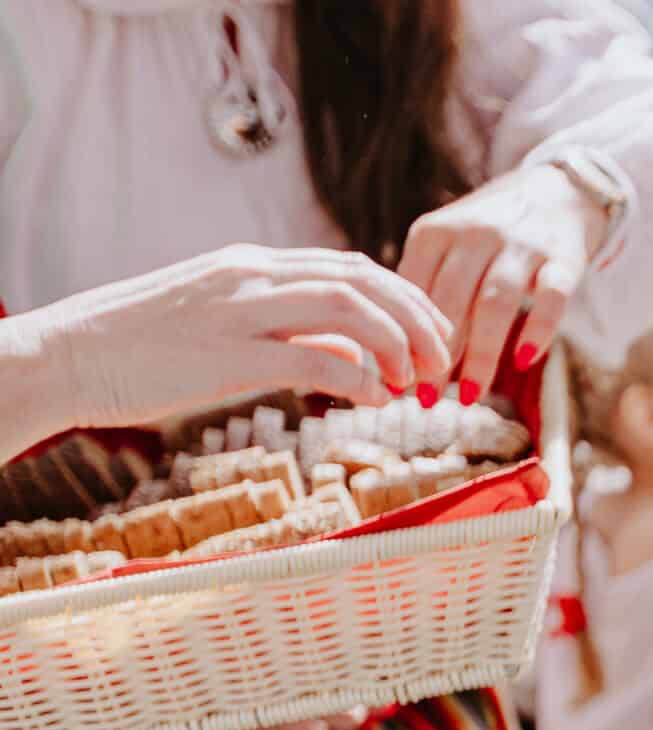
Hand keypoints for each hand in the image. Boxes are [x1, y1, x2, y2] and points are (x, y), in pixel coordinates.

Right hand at [10, 246, 452, 452]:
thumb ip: (292, 336)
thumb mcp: (228, 330)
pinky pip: (314, 359)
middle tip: (441, 360)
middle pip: (363, 280)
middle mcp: (252, 277)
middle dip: (417, 318)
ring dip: (397, 344)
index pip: (351, 266)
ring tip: (416, 381)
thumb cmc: (145, 350)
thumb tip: (354, 357)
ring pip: (348, 308)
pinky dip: (359, 378)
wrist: (70, 355)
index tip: (433, 334)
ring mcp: (240, 311)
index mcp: (252, 266)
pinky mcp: (229, 355)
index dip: (406, 298)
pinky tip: (376, 400)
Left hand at [399, 161, 608, 396]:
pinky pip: (550, 298)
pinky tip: (523, 361)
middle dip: (436, 355)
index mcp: (436, 232)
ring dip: (481, 355)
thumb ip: (426, 284)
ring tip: (468, 396)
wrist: (558, 190)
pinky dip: (537, 331)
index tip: (396, 378)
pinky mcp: (564, 258)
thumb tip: (395, 350)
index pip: (413, 292)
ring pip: (495, 304)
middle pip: (451, 302)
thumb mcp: (447, 244)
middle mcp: (476, 234)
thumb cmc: (491, 232)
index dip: (404, 337)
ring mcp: (522, 245)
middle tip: (424, 400)